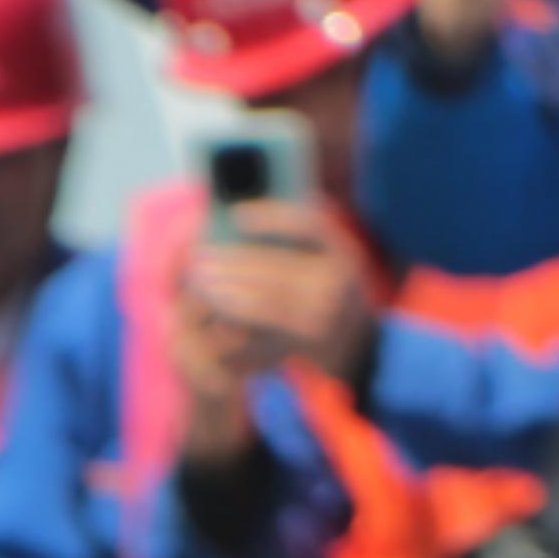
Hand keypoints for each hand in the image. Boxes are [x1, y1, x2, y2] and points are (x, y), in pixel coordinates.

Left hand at [186, 205, 375, 386]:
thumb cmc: (330, 285)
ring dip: (226, 292)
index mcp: (343, 253)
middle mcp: (337, 286)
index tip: (236, 215)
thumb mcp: (327, 255)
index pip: (310, 225)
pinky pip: (263, 328)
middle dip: (233, 263)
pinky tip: (215, 307)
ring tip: (199, 282)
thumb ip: (295, 235)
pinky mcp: (306, 342)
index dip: (273, 218)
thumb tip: (238, 220)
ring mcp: (323, 317)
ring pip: (265, 301)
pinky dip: (236, 317)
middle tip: (200, 258)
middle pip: (275, 269)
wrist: (358, 341)